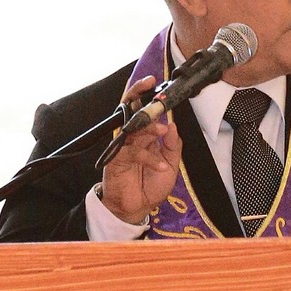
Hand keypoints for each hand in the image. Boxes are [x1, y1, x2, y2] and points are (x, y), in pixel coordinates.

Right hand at [99, 75, 182, 224]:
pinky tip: (161, 166)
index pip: (142, 108)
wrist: (137, 208)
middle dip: (141, 99)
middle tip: (157, 100)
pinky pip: (132, 152)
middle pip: (131, 110)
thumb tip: (172, 124)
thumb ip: (173, 144)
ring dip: (149, 128)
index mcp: (144, 134)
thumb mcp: (171, 163)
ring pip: (133, 128)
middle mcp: (132, 137)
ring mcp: (123, 147)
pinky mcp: (116, 160)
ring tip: (164, 133)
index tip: (153, 81)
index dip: (144, 93)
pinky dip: (149, 158)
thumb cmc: (151, 185)